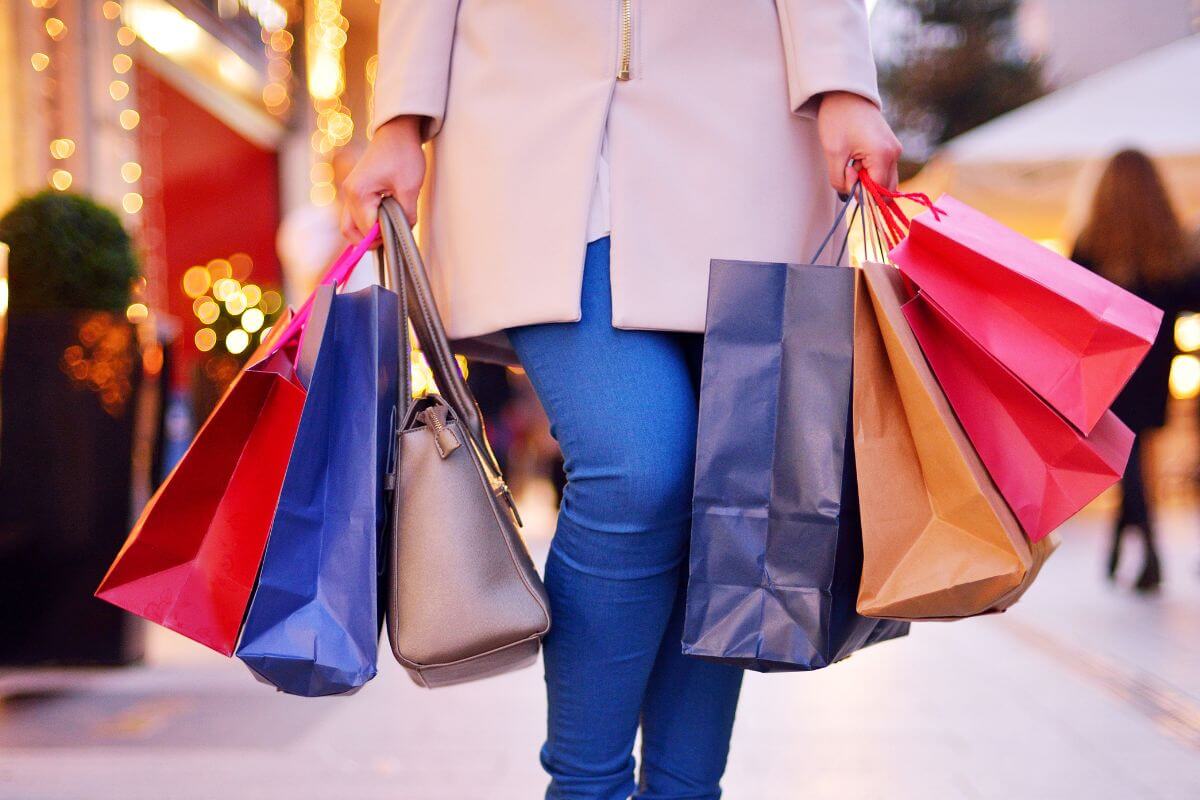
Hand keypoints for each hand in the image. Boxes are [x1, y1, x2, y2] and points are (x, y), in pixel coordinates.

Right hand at [340, 116, 425, 237]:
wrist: (397, 132)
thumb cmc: (403, 154)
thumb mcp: (410, 187)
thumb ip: (406, 214)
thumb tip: (404, 232)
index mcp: (358, 193)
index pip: (366, 229)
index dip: (383, 237)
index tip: (399, 234)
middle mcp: (349, 193)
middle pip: (350, 231)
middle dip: (370, 240)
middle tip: (391, 238)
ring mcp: (350, 191)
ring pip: (350, 225)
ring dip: (366, 232)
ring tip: (388, 230)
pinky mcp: (355, 190)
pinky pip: (355, 215)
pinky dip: (366, 222)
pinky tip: (384, 220)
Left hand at [815, 91, 901, 193]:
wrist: (844, 94)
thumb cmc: (838, 120)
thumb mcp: (833, 154)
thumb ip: (840, 180)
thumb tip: (850, 193)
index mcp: (883, 155)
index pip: (878, 192)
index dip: (860, 192)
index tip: (846, 174)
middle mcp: (894, 154)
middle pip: (886, 190)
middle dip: (866, 189)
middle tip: (849, 172)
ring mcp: (894, 150)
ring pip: (886, 181)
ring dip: (868, 181)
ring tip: (853, 163)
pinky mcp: (890, 147)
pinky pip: (884, 170)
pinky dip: (870, 172)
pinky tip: (857, 160)